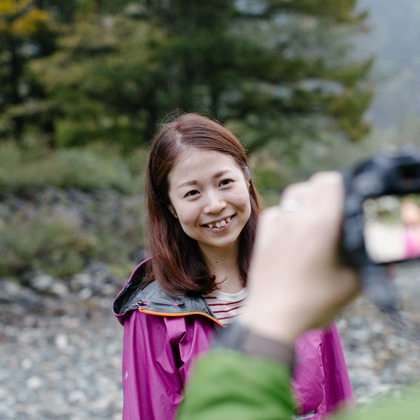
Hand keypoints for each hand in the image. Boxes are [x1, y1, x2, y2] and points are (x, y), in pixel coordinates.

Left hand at [241, 172, 360, 344]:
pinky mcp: (263, 232)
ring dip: (309, 198)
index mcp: (320, 224)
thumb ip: (369, 264)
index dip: (345, 186)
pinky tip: (295, 230)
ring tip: (317, 220)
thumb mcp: (351, 284)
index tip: (351, 201)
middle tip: (337, 211)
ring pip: (295, 193)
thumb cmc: (313, 303)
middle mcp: (296, 217)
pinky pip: (279, 209)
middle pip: (315, 183)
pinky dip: (290, 212)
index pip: (332, 182)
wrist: (271, 316)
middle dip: (329, 191)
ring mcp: (277, 223)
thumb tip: (386, 259)